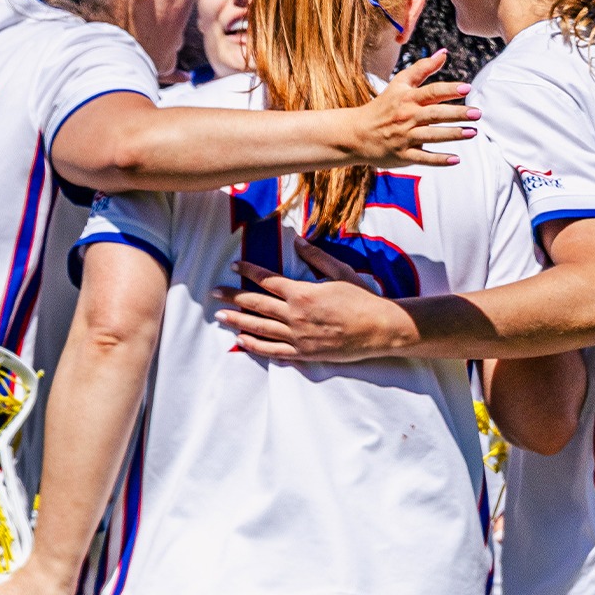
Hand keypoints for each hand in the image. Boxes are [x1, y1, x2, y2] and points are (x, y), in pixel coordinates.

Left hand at [212, 240, 407, 360]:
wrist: (380, 329)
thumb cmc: (363, 298)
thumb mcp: (341, 272)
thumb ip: (316, 257)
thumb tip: (298, 241)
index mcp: (302, 293)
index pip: (267, 280)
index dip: (248, 271)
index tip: (234, 266)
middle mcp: (295, 315)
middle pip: (256, 304)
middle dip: (233, 297)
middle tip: (214, 293)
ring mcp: (298, 337)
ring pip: (259, 328)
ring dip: (237, 322)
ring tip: (220, 317)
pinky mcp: (304, 353)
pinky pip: (273, 351)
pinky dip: (255, 346)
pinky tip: (241, 342)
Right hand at [348, 52, 477, 167]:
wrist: (357, 133)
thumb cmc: (383, 106)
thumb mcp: (399, 84)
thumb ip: (422, 68)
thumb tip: (444, 53)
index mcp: (407, 99)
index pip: (430, 91)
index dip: (448, 90)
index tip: (466, 88)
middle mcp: (407, 117)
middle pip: (435, 114)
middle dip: (457, 114)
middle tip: (477, 113)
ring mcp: (405, 137)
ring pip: (432, 136)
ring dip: (453, 134)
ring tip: (472, 132)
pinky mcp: (403, 155)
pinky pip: (423, 158)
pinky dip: (439, 160)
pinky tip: (456, 159)